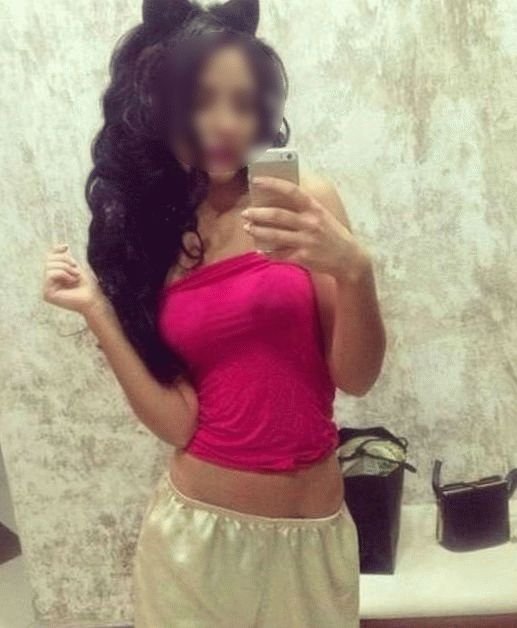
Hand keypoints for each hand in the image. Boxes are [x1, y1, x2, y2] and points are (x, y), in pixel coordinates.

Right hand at [42, 243, 109, 316]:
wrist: (92, 299)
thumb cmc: (87, 285)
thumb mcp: (76, 267)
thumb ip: (67, 258)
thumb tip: (64, 245)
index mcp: (54, 276)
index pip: (49, 258)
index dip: (56, 250)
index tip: (67, 246)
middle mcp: (48, 282)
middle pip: (48, 260)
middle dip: (64, 261)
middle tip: (76, 269)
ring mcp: (46, 289)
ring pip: (48, 266)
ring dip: (65, 268)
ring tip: (76, 276)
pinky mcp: (47, 294)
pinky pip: (49, 275)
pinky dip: (63, 274)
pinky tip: (72, 281)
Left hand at [243, 176, 368, 279]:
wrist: (349, 258)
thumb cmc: (332, 234)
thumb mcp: (322, 215)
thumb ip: (304, 208)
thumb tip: (276, 201)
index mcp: (315, 208)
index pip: (292, 191)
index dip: (273, 184)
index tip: (256, 180)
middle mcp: (311, 223)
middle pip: (278, 216)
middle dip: (258, 214)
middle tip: (246, 213)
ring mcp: (307, 241)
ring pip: (275, 236)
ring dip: (258, 232)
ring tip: (248, 228)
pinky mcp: (304, 258)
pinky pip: (280, 255)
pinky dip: (268, 253)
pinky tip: (261, 250)